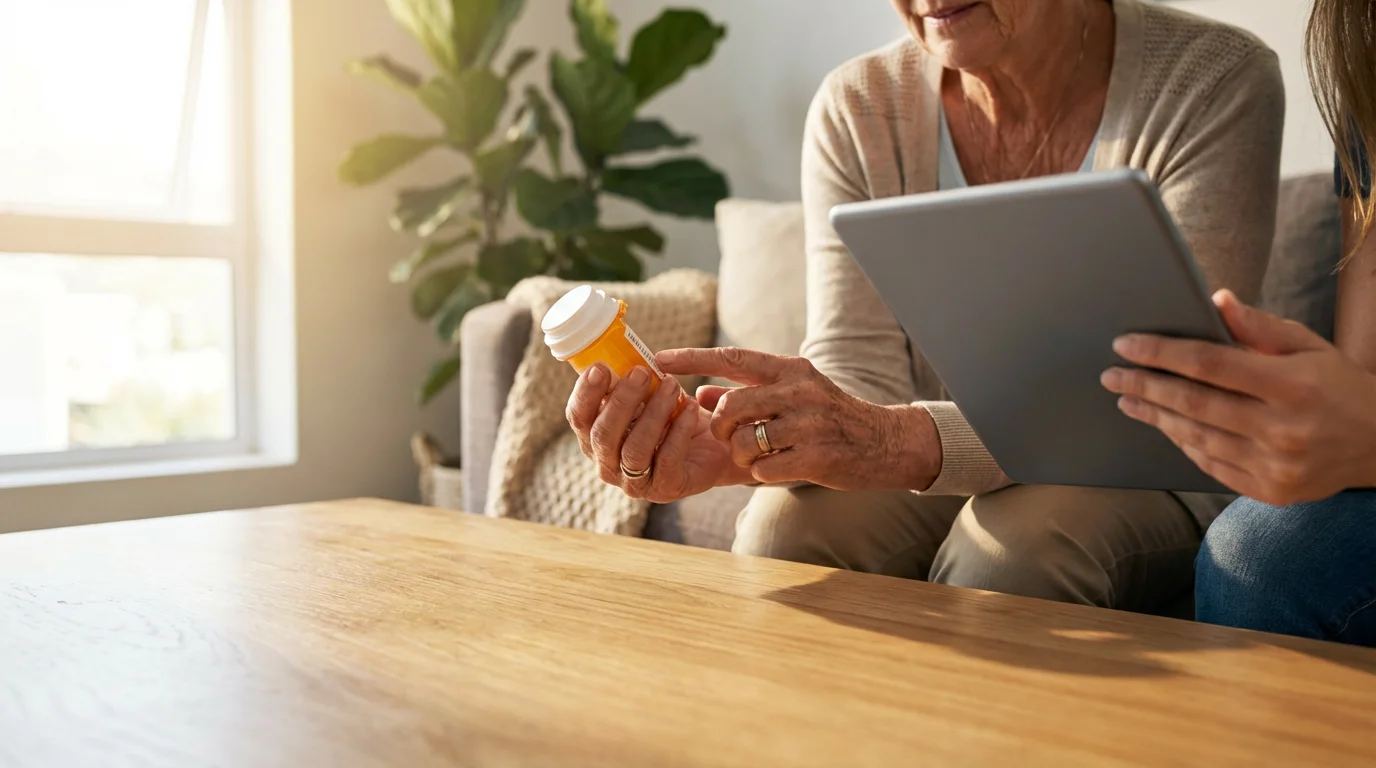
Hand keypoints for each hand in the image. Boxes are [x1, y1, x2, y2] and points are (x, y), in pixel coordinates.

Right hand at [565, 364, 743, 503]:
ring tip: (672, 386)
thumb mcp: (648, 395)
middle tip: (642, 372)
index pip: (578, 418)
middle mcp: (608, 464)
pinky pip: (668, 458)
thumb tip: (621, 357)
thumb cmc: (672, 415)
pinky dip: (679, 430)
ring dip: (653, 413)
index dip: (585, 394)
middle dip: (621, 400)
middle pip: (603, 435)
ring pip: (634, 448)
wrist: (714, 444)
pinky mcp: (666, 489)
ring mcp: (635, 482)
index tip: (601, 367)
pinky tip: (690, 408)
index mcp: (595, 439)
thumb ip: (630, 382)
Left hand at [657, 348, 940, 489]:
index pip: (731, 357)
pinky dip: (761, 473)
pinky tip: (777, 469)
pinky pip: (763, 468)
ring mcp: (809, 424)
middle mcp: (799, 391)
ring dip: (740, 454)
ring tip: (757, 455)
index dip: (691, 358)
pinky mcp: (816, 457)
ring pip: (743, 441)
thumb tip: (701, 395)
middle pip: (730, 406)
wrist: (886, 443)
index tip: (657, 360)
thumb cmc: (831, 418)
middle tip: (724, 435)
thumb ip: (749, 393)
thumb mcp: (795, 394)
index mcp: (790, 370)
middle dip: (717, 425)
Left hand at [1101, 289, 1375, 504]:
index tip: (1126, 344)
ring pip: (1197, 437)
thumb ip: (1259, 327)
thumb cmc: (1338, 386)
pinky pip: (1211, 465)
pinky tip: (1165, 425)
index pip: (1209, 364)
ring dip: (1156, 417)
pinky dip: (1184, 443)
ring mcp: (1276, 465)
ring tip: (1128, 399)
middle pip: (1194, 404)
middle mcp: (1283, 429)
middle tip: (1111, 375)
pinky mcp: (1271, 491)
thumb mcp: (1309, 346)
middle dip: (1145, 386)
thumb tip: (1215, 300)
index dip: (1161, 353)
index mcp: (1293, 385)